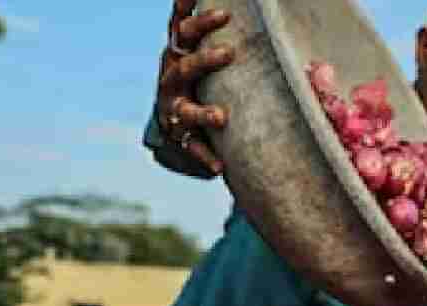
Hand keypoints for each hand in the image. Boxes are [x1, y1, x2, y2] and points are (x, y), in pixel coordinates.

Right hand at [158, 0, 235, 173]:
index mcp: (179, 55)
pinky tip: (218, 167)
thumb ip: (217, 39)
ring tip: (220, 118)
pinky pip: (191, 147)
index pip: (181, 29)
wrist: (176, 129)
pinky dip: (205, 156)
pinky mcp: (180, 138)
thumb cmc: (201, 84)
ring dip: (203, 112)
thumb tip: (254, 14)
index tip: (219, 9)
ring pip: (185, 109)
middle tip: (229, 52)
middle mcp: (172, 78)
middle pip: (184, 64)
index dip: (189, 13)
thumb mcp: (202, 59)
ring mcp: (173, 109)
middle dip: (204, 57)